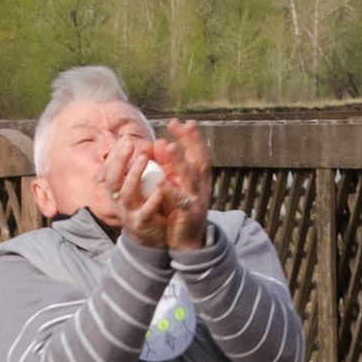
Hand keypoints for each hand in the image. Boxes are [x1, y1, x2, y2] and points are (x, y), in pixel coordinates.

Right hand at [101, 133, 180, 249]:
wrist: (149, 240)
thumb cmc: (144, 207)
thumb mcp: (138, 188)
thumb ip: (139, 169)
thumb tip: (142, 145)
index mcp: (116, 191)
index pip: (109, 170)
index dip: (115, 155)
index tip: (125, 138)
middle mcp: (118, 201)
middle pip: (113, 179)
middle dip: (119, 160)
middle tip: (129, 143)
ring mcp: (128, 213)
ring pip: (126, 193)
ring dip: (133, 174)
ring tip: (144, 158)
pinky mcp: (141, 224)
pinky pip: (146, 211)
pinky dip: (152, 199)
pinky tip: (161, 187)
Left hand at [155, 118, 211, 248]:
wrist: (188, 240)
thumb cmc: (180, 208)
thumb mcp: (176, 183)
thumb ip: (168, 164)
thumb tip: (160, 142)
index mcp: (199, 176)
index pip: (197, 151)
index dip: (190, 136)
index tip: (179, 122)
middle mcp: (201, 185)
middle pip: (198, 159)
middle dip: (190, 142)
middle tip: (180, 125)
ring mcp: (197, 199)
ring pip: (190, 178)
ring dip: (180, 162)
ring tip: (170, 146)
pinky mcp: (189, 214)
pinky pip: (180, 201)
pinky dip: (171, 191)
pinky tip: (161, 182)